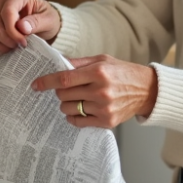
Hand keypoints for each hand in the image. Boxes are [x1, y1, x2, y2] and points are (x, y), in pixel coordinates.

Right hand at [0, 0, 60, 52]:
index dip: (12, 30)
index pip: (7, 12)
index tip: (23, 42)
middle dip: (8, 39)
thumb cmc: (47, 18)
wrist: (43, 23)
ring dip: (1, 44)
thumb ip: (36, 22)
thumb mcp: (49, 20)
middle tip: (21, 46)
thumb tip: (22, 27)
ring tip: (15, 48)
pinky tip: (7, 50)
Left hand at [32, 54, 157, 128]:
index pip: (64, 78)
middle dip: (60, 92)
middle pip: (64, 95)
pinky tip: (81, 109)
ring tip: (77, 98)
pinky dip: (74, 116)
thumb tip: (56, 62)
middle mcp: (101, 91)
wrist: (147, 90)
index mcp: (98, 72)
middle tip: (67, 89)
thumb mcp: (102, 60)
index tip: (35, 85)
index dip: (47, 82)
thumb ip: (79, 63)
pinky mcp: (107, 121)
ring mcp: (104, 108)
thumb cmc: (123, 72)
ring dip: (66, 104)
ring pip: (68, 109)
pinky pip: (78, 122)